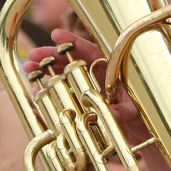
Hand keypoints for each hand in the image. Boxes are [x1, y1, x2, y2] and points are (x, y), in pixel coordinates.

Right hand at [26, 29, 150, 144]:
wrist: (140, 135)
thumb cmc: (142, 117)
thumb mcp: (135, 112)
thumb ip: (124, 111)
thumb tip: (113, 112)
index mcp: (112, 70)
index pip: (91, 52)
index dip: (73, 43)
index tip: (55, 35)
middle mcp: (99, 77)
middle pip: (72, 61)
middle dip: (51, 57)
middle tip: (33, 55)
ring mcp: (90, 89)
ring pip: (65, 76)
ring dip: (46, 72)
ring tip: (28, 69)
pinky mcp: (83, 104)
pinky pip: (64, 94)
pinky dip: (50, 92)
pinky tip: (36, 91)